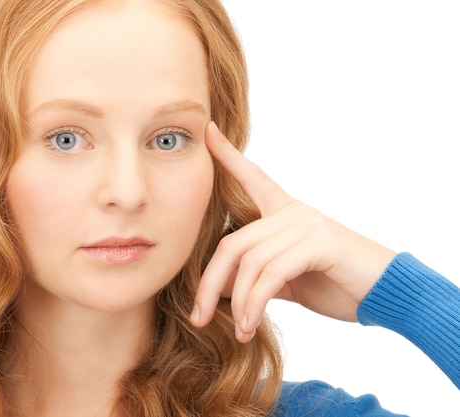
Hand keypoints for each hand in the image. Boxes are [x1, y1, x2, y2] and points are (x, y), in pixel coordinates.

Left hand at [191, 122, 395, 342]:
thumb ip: (256, 278)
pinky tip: (250, 324)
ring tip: (238, 330)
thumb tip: (218, 290)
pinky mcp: (318, 242)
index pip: (252, 177)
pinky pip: (272, 273)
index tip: (207, 131)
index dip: (228, 155)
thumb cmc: (336, 284)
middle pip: (233, 242)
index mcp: (285, 213)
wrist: (385, 294)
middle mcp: (292, 213)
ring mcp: (305, 224)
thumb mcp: (288, 281)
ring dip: (238, 302)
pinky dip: (255, 303)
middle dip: (209, 283)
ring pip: (250, 260)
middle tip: (198, 316)